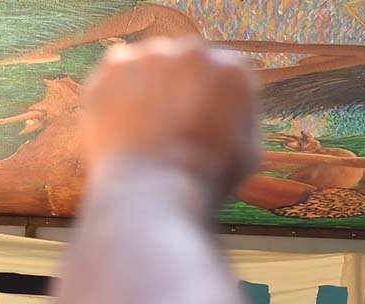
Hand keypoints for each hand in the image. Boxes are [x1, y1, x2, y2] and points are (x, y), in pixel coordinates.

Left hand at [80, 37, 259, 200]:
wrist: (151, 191)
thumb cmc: (206, 179)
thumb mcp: (249, 152)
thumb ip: (242, 117)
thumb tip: (230, 107)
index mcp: (236, 70)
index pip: (230, 76)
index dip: (221, 105)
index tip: (210, 130)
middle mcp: (196, 51)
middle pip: (192, 65)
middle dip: (187, 90)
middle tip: (178, 130)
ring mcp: (153, 54)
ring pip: (156, 66)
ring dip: (155, 89)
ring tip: (150, 132)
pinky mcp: (115, 64)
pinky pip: (122, 74)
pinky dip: (122, 94)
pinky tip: (128, 125)